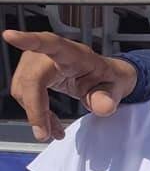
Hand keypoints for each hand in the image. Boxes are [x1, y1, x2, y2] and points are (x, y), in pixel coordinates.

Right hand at [3, 30, 138, 141]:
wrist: (107, 78)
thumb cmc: (110, 79)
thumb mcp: (117, 88)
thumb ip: (108, 97)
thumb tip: (102, 108)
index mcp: (75, 54)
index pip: (51, 44)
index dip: (30, 40)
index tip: (10, 36)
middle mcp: (52, 54)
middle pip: (31, 78)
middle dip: (35, 108)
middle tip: (45, 134)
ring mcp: (39, 62)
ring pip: (23, 88)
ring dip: (35, 113)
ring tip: (53, 130)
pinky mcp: (33, 72)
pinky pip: (25, 93)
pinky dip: (34, 112)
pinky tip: (48, 124)